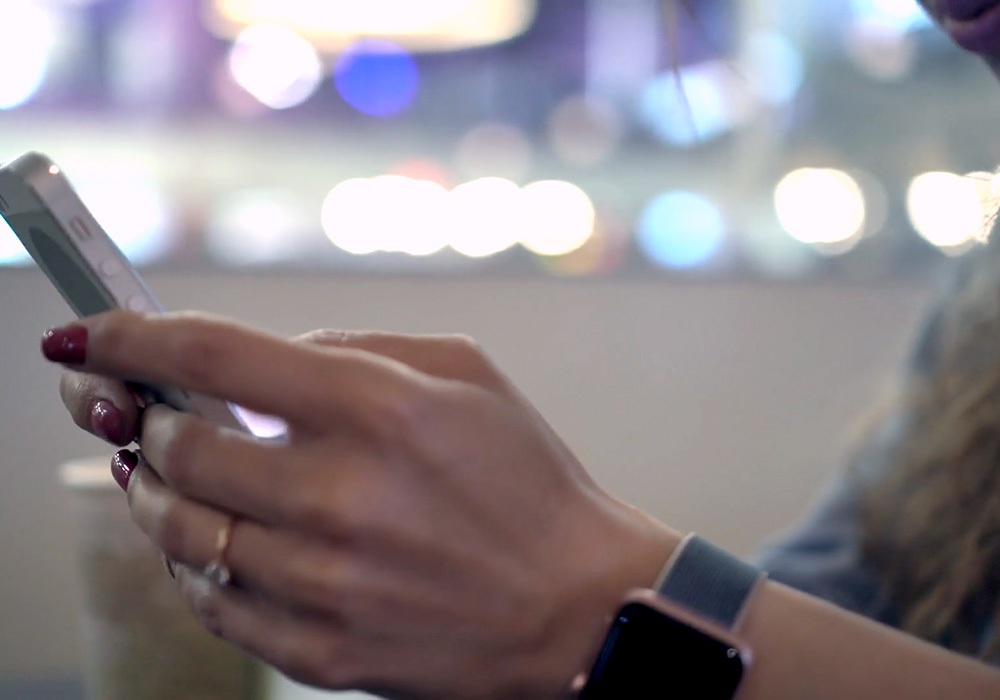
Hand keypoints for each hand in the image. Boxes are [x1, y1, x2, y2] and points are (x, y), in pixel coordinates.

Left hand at [45, 311, 677, 698]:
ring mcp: (324, 583)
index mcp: (379, 410)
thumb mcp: (466, 375)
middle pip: (178, 446)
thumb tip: (267, 358)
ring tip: (163, 471)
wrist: (577, 606)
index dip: (132, 337)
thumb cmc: (527, 482)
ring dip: (154, 490)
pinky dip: (194, 559)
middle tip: (139, 408)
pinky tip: (212, 536)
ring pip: (180, 528)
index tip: (88, 332)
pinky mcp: (322, 651)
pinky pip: (213, 600)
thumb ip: (358, 346)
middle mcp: (340, 496)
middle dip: (141, 417)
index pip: (214, 357)